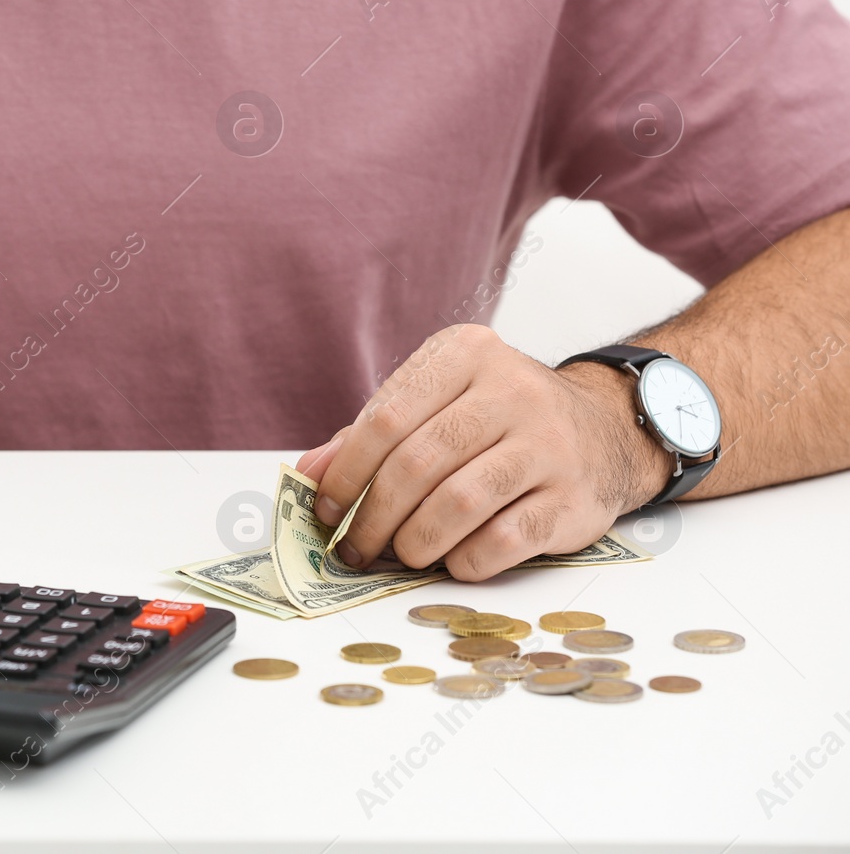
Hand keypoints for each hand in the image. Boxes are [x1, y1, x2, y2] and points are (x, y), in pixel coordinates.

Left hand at [296, 324, 665, 580]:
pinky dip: (466, 559)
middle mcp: (513, 390)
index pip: (387, 418)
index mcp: (466, 354)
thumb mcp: (438, 403)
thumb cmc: (497, 419)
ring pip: (459, 502)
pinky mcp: (573, 497)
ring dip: (415, 541)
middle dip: (373, 516)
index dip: (346, 471)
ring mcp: (549, 444)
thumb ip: (373, 434)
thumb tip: (310, 474)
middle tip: (354, 548)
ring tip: (402, 554)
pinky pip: (504, 539)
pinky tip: (453, 560)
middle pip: (418, 463)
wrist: (605, 429)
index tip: (325, 509)